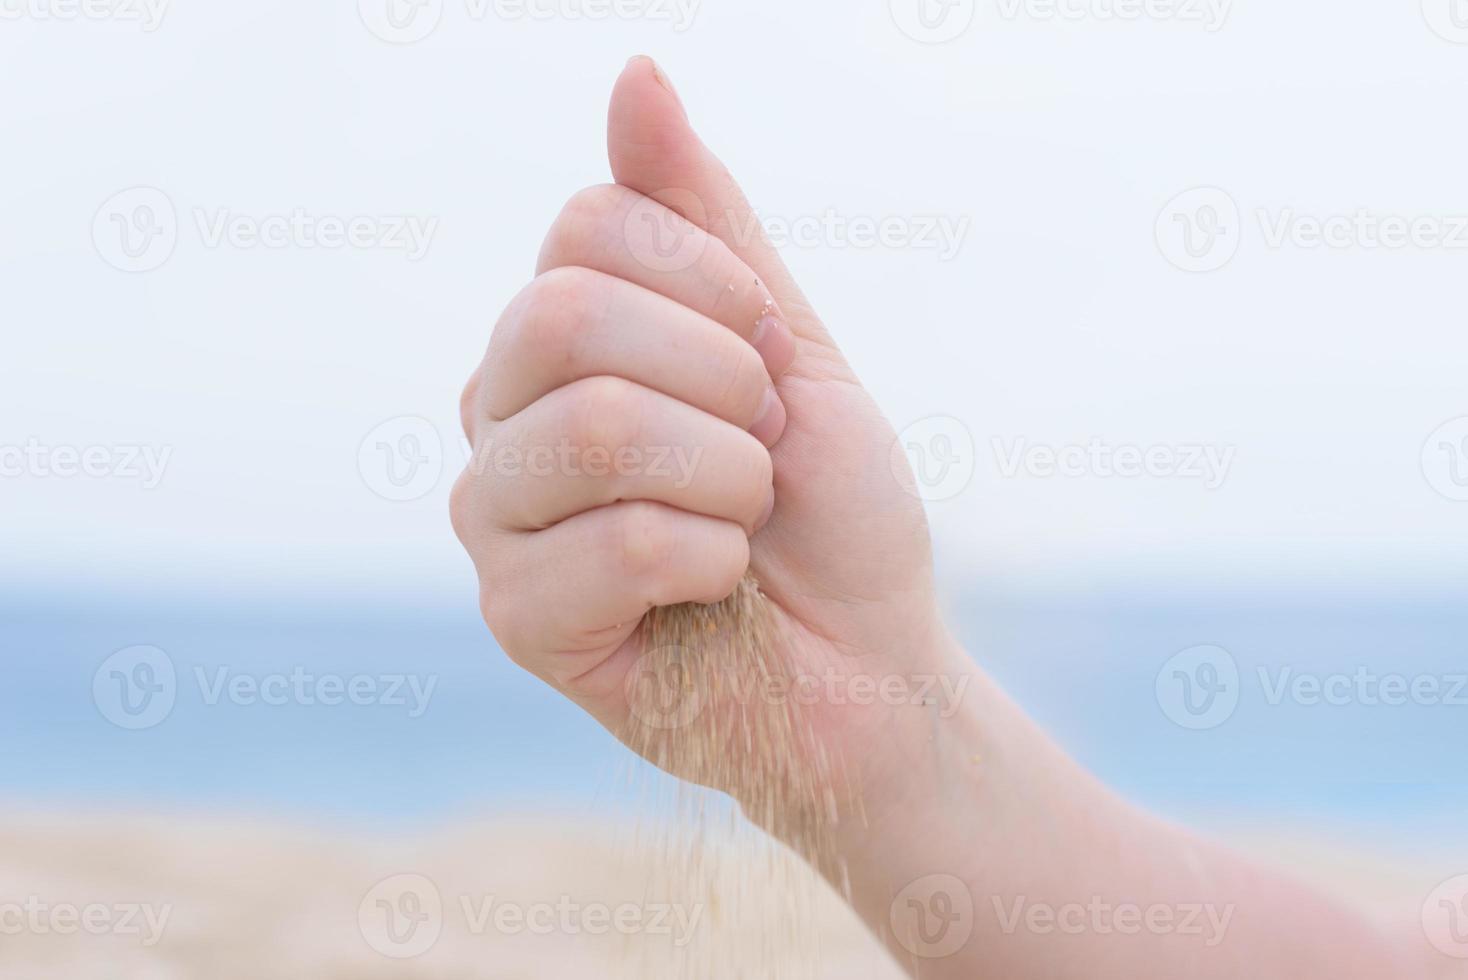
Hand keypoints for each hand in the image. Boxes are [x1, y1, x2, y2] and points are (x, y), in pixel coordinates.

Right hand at [451, 56, 955, 828]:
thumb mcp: (787, 344)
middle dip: (722, 381)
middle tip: (762, 449)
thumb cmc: (830, 511)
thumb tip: (635, 73)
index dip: (715, 287)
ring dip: (727, 474)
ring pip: (591, 428)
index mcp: (558, 340)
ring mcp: (497, 519)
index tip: (767, 362)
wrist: (872, 667)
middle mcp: (502, 415)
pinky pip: (622, 543)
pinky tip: (718, 590)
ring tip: (745, 521)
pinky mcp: (519, 619)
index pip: (588, 227)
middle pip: (564, 314)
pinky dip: (717, 560)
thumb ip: (704, 221)